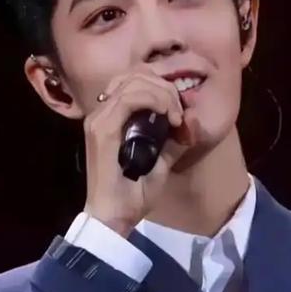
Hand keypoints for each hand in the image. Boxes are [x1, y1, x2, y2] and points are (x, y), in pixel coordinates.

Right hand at [83, 68, 198, 237]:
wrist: (114, 217)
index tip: (180, 113)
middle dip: (165, 87)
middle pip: (136, 74)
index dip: (163, 87)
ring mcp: (99, 118)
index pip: (135, 80)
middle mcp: (102, 111)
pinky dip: (154, 100)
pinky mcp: (101, 128)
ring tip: (175, 116)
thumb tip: (191, 118)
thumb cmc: (134, 194)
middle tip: (179, 113)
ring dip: (162, 93)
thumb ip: (174, 138)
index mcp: (112, 116)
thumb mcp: (162, 161)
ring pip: (134, 81)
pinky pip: (129, 98)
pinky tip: (168, 117)